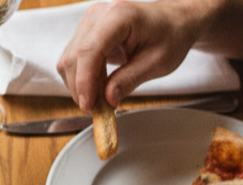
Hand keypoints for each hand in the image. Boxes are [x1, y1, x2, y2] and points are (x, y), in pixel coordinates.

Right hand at [57, 0, 208, 111]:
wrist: (174, 21)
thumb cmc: (171, 36)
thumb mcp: (157, 63)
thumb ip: (129, 80)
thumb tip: (107, 100)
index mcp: (119, 16)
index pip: (90, 51)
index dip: (84, 82)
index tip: (89, 106)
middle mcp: (99, 15)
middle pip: (74, 57)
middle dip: (80, 88)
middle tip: (96, 111)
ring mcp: (89, 22)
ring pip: (68, 60)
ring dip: (78, 86)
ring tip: (99, 101)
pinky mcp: (86, 32)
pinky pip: (72, 60)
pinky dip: (80, 79)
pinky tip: (96, 89)